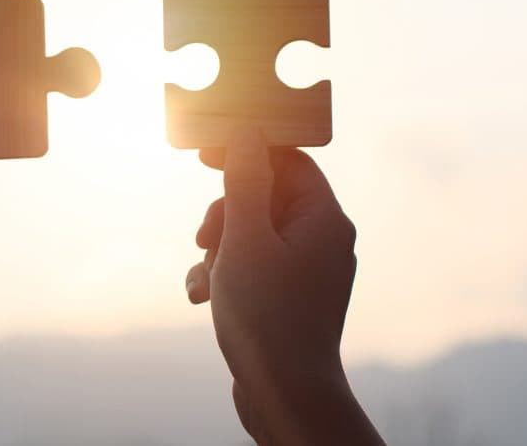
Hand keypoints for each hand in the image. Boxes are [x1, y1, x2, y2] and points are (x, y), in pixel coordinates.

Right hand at [184, 127, 382, 445]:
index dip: (246, 150)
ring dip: (217, 248)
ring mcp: (306, 270)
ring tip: (205, 279)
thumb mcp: (245, 238)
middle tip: (205, 237)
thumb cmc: (267, 316)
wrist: (286, 395)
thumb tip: (246, 132)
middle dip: (224, 213)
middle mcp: (322, 240)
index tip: (205, 154)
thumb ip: (245, 180)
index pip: (288, 160)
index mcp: (324, 219)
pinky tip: (202, 296)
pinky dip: (224, 273)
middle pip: (264, 196)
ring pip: (250, 232)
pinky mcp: (289, 296)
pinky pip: (252, 265)